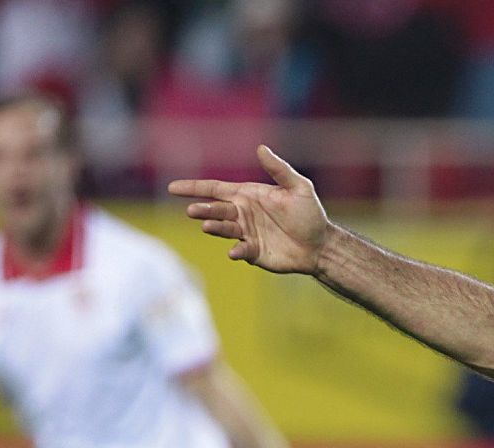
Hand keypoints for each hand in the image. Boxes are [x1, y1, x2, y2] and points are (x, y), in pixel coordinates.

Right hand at [168, 146, 329, 274]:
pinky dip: (236, 251)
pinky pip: (241, 250)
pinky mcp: (253, 252)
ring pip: (224, 229)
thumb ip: (279, 170)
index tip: (173, 188)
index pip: (215, 189)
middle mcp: (242, 214)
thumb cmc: (309, 214)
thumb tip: (261, 148)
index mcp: (247, 195)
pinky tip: (235, 252)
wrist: (320, 244)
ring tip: (207, 225)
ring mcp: (246, 233)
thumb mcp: (299, 188)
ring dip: (214, 227)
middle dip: (203, 209)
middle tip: (193, 211)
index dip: (194, 188)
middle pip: (216, 209)